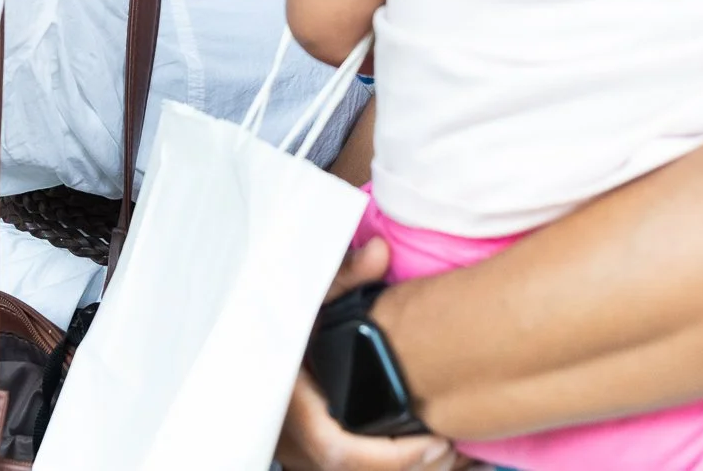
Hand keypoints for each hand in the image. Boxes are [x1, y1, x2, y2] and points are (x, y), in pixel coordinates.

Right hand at [275, 239, 466, 470]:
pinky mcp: (305, 454)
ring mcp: (295, 451)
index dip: (390, 457)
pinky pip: (349, 470)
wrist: (248, 342)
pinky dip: (387, 466)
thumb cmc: (273, 321)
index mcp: (289, 402)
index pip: (338, 451)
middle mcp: (290, 437)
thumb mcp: (306, 293)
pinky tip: (427, 458)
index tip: (434, 442)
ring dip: (403, 470)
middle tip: (454, 451)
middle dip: (408, 468)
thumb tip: (380, 253)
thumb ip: (342, 273)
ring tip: (451, 457)